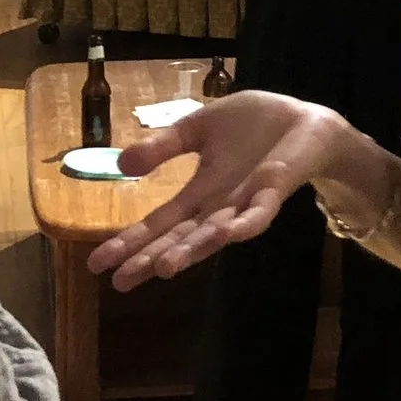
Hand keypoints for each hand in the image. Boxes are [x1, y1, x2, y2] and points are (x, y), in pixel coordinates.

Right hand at [85, 92, 348, 288]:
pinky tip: (224, 235)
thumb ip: (163, 147)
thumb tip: (120, 165)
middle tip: (119, 282)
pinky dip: (242, 225)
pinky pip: (257, 213)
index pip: (158, 223)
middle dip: (150, 259)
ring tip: (163, 269)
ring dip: (190, 250)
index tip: (97, 264)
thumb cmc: (253, 125)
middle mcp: (219, 206)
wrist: (303, 118)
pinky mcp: (273, 192)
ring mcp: (246, 203)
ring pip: (213, 234)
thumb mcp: (196, 128)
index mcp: (199, 192)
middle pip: (179, 238)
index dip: (130, 242)